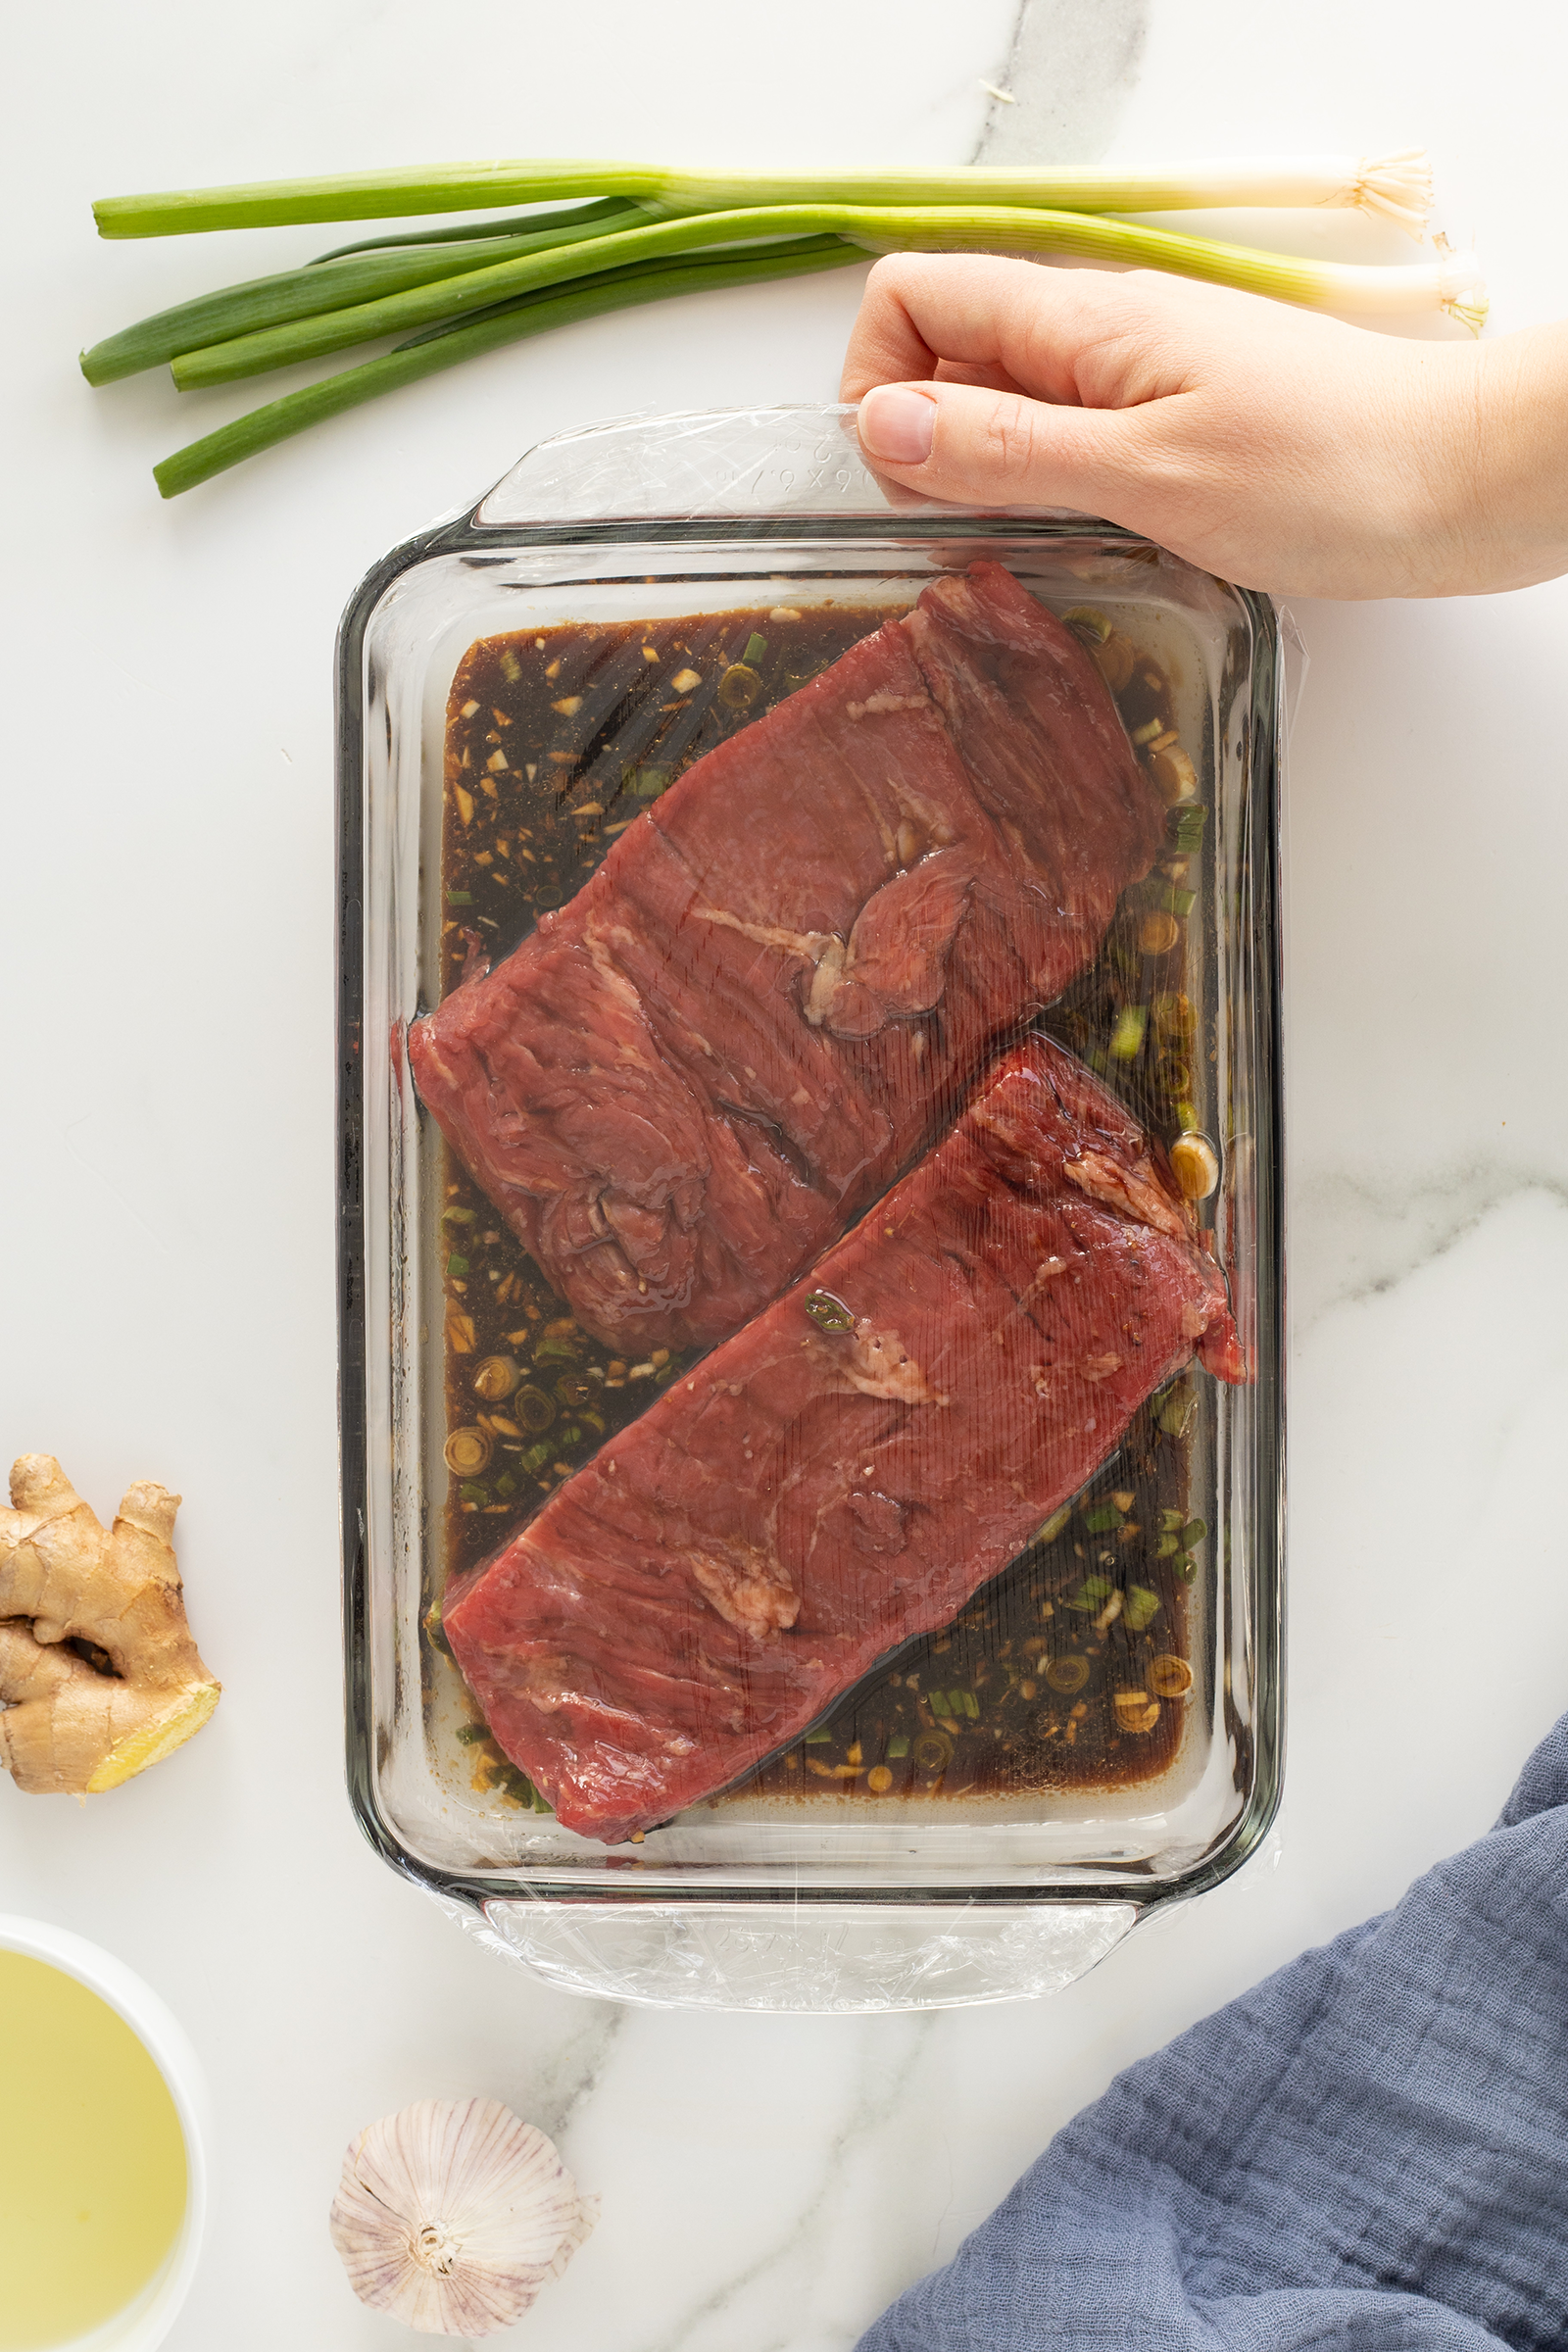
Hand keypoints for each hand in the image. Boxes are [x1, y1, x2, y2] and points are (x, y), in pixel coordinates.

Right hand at [841, 255, 1567, 599]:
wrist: (1463, 482)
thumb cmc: (1324, 475)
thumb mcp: (1144, 474)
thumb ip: (1007, 451)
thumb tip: (881, 429)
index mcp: (1082, 323)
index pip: (915, 297)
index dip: (882, 383)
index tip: (915, 482)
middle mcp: (1099, 334)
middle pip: (949, 354)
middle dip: (927, 442)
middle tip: (978, 530)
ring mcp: (1137, 376)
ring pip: (1006, 405)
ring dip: (988, 475)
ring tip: (1040, 543)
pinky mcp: (1174, 422)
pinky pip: (1068, 440)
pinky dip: (1049, 490)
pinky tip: (1091, 542)